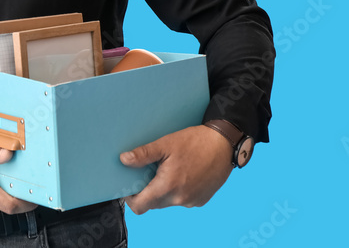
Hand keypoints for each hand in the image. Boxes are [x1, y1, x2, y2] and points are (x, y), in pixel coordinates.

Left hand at [118, 125, 232, 213]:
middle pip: (153, 204)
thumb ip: (143, 154)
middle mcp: (180, 199)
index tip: (130, 186)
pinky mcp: (201, 200)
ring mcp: (192, 201)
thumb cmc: (195, 142)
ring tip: (168, 170)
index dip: (131, 198)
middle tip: (149, 172)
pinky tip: (183, 173)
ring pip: (168, 202)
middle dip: (147, 191)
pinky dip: (178, 190)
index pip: (140, 206)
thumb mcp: (166, 144)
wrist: (224, 144)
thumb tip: (123, 160)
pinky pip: (182, 200)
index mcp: (168, 187)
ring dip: (164, 190)